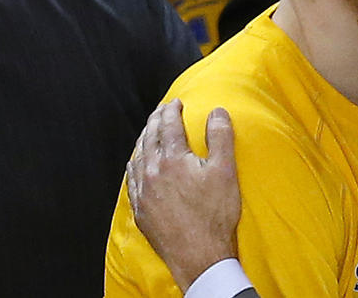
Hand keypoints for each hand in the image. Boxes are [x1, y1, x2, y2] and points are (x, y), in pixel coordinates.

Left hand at [126, 99, 240, 291]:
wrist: (200, 255)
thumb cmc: (215, 214)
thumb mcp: (225, 171)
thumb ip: (220, 137)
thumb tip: (217, 111)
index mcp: (172, 159)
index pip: (169, 126)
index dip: (172, 110)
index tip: (176, 103)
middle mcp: (152, 172)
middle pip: (150, 137)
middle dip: (156, 120)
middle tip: (162, 110)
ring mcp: (143, 192)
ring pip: (137, 156)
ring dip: (144, 139)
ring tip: (149, 130)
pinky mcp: (141, 210)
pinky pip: (132, 179)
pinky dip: (135, 163)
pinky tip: (138, 163)